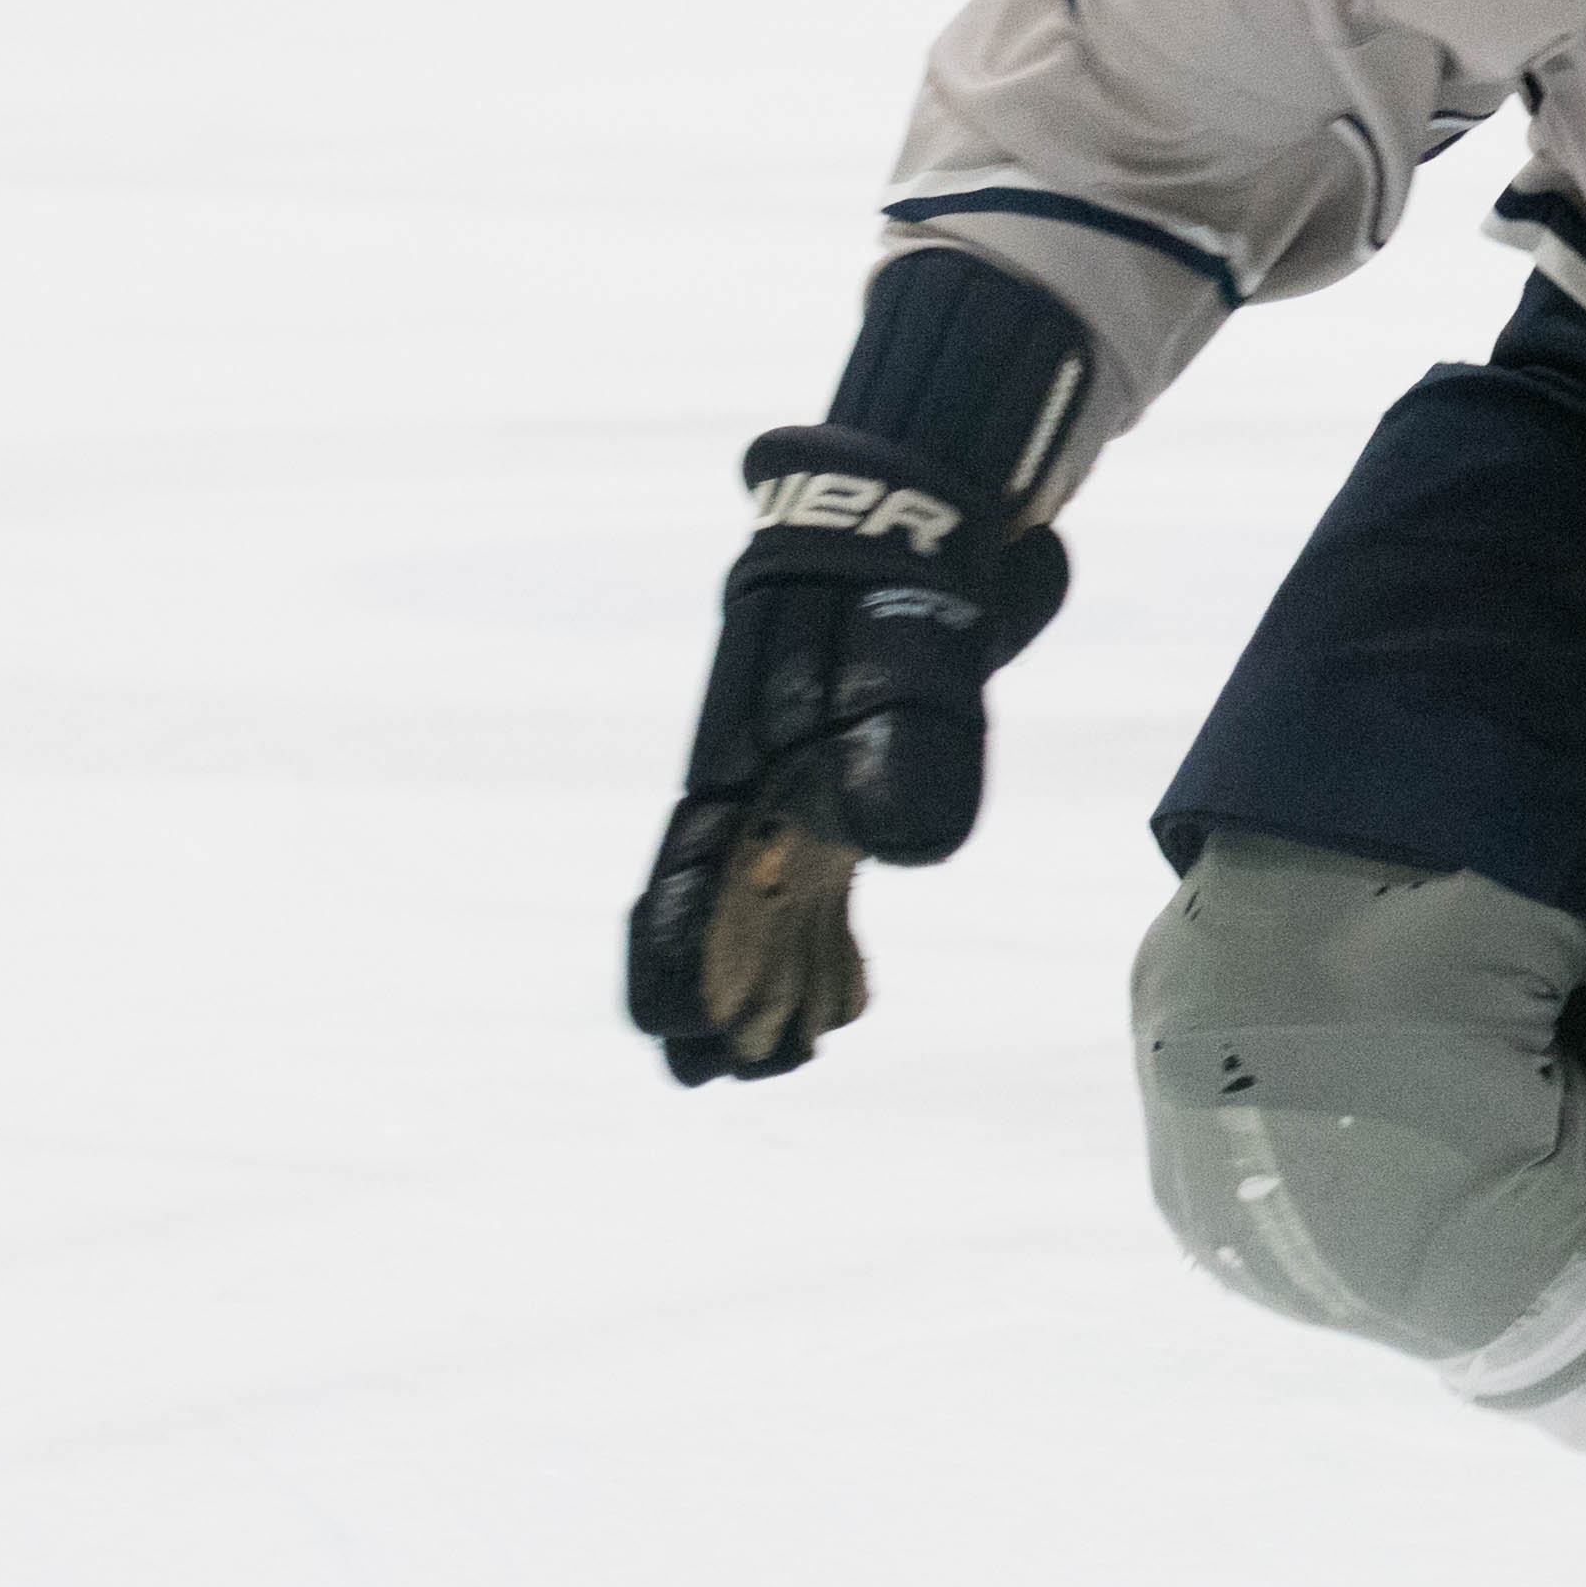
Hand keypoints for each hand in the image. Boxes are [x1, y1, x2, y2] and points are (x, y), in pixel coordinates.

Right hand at [623, 427, 1068, 1080]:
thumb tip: (893, 847)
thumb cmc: (889, 581)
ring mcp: (793, 786)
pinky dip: (826, 944)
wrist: (905, 513)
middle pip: (720, 907)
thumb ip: (896, 740)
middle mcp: (753, 781)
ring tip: (780, 1058)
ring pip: (769, 906)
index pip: (692, 875)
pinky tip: (847, 1000)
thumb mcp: (898, 649)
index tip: (683, 1033)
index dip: (680, 958)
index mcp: (738, 755)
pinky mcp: (837, 784)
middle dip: (717, 993)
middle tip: (727, 1073)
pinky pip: (820, 883)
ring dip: (771, 982)